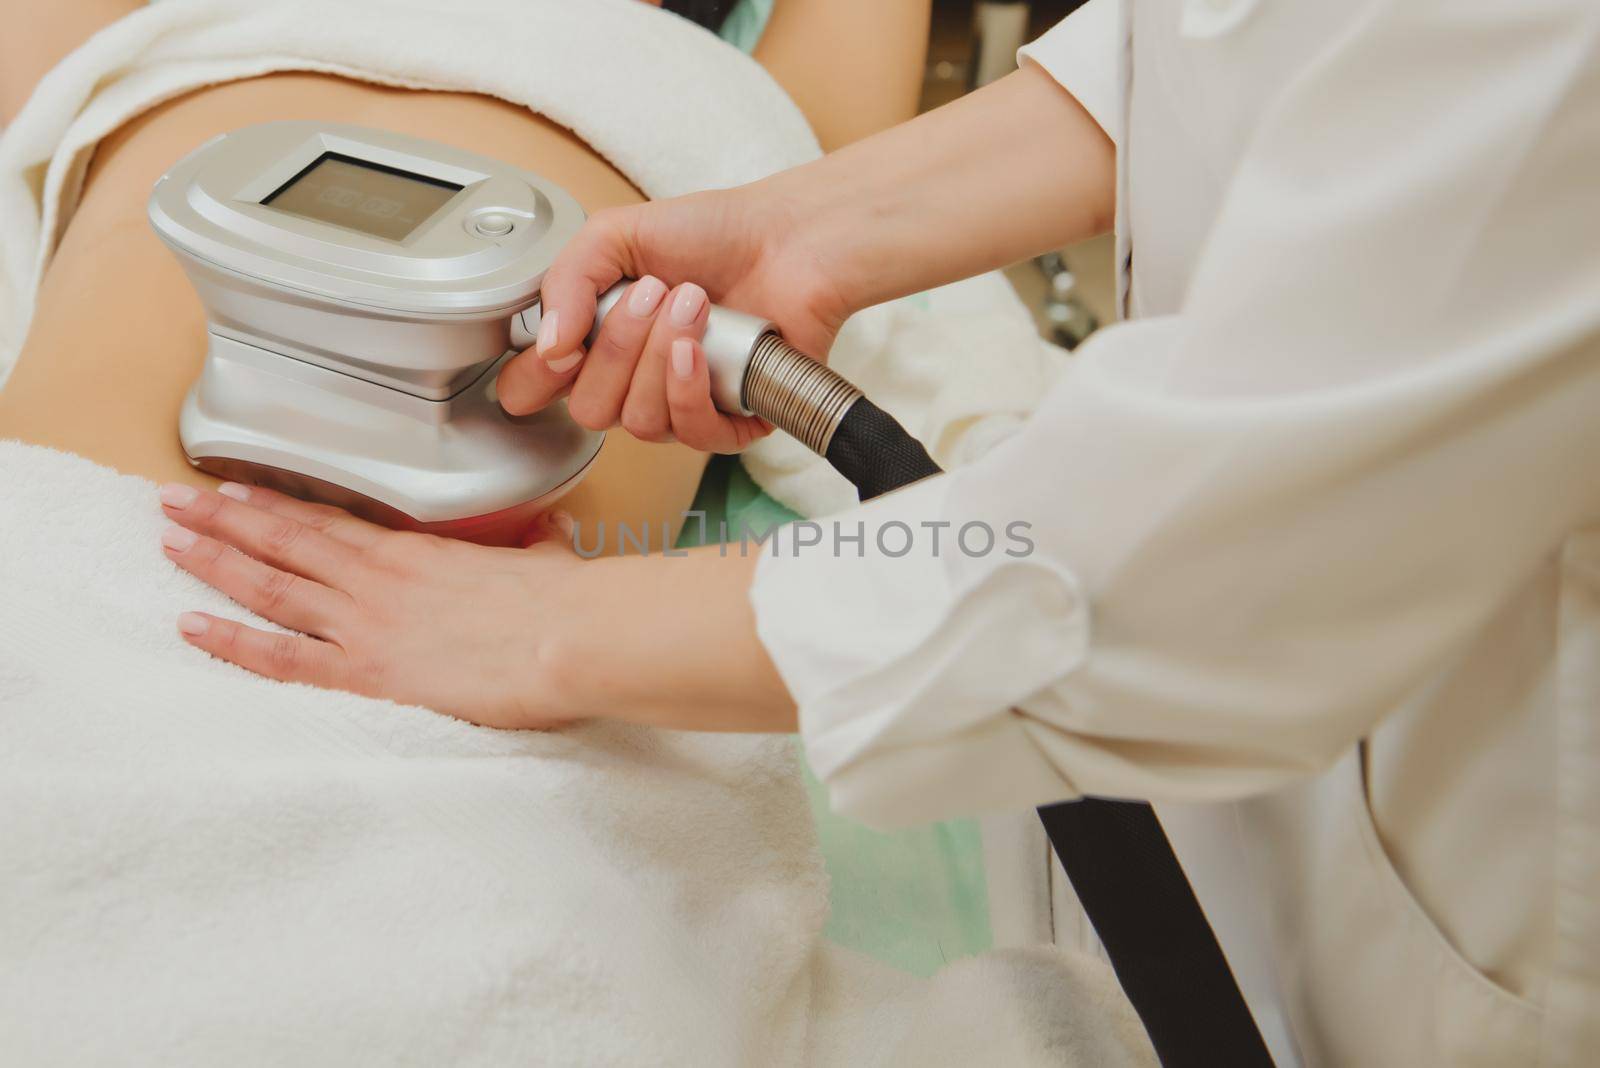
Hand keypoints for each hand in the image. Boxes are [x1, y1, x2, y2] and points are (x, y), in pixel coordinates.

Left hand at [156, 481, 587, 728]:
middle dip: (222, 518)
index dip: (277, 505)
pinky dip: (231, 639)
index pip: (329, 522)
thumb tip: (554, 537)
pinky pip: (281, 656)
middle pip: (283, 541)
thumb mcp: (549, 562)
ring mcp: (365, 623)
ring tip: (167, 542)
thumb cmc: (564, 605)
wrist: (569, 638)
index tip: (237, 491)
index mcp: (417, 553)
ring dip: (213, 561)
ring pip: (269, 584)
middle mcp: (378, 580)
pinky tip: (191, 626)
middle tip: (173, 501)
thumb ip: (539, 548)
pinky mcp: (366, 672)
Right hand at [496, 184, 855, 451]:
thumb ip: (566, 282)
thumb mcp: (616, 235)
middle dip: (616, 349)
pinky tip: (698, 351)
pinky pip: (692, 435)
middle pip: (589, 412)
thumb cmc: (713, 234)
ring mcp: (681, 405)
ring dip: (659, 356)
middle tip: (652, 293)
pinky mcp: (733, 422)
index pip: (534, 393)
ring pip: (639, 422)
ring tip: (691, 302)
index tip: (565, 343)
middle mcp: (634, 382)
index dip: (535, 380)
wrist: (789, 238)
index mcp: (597, 344)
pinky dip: (688, 390)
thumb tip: (547, 349)